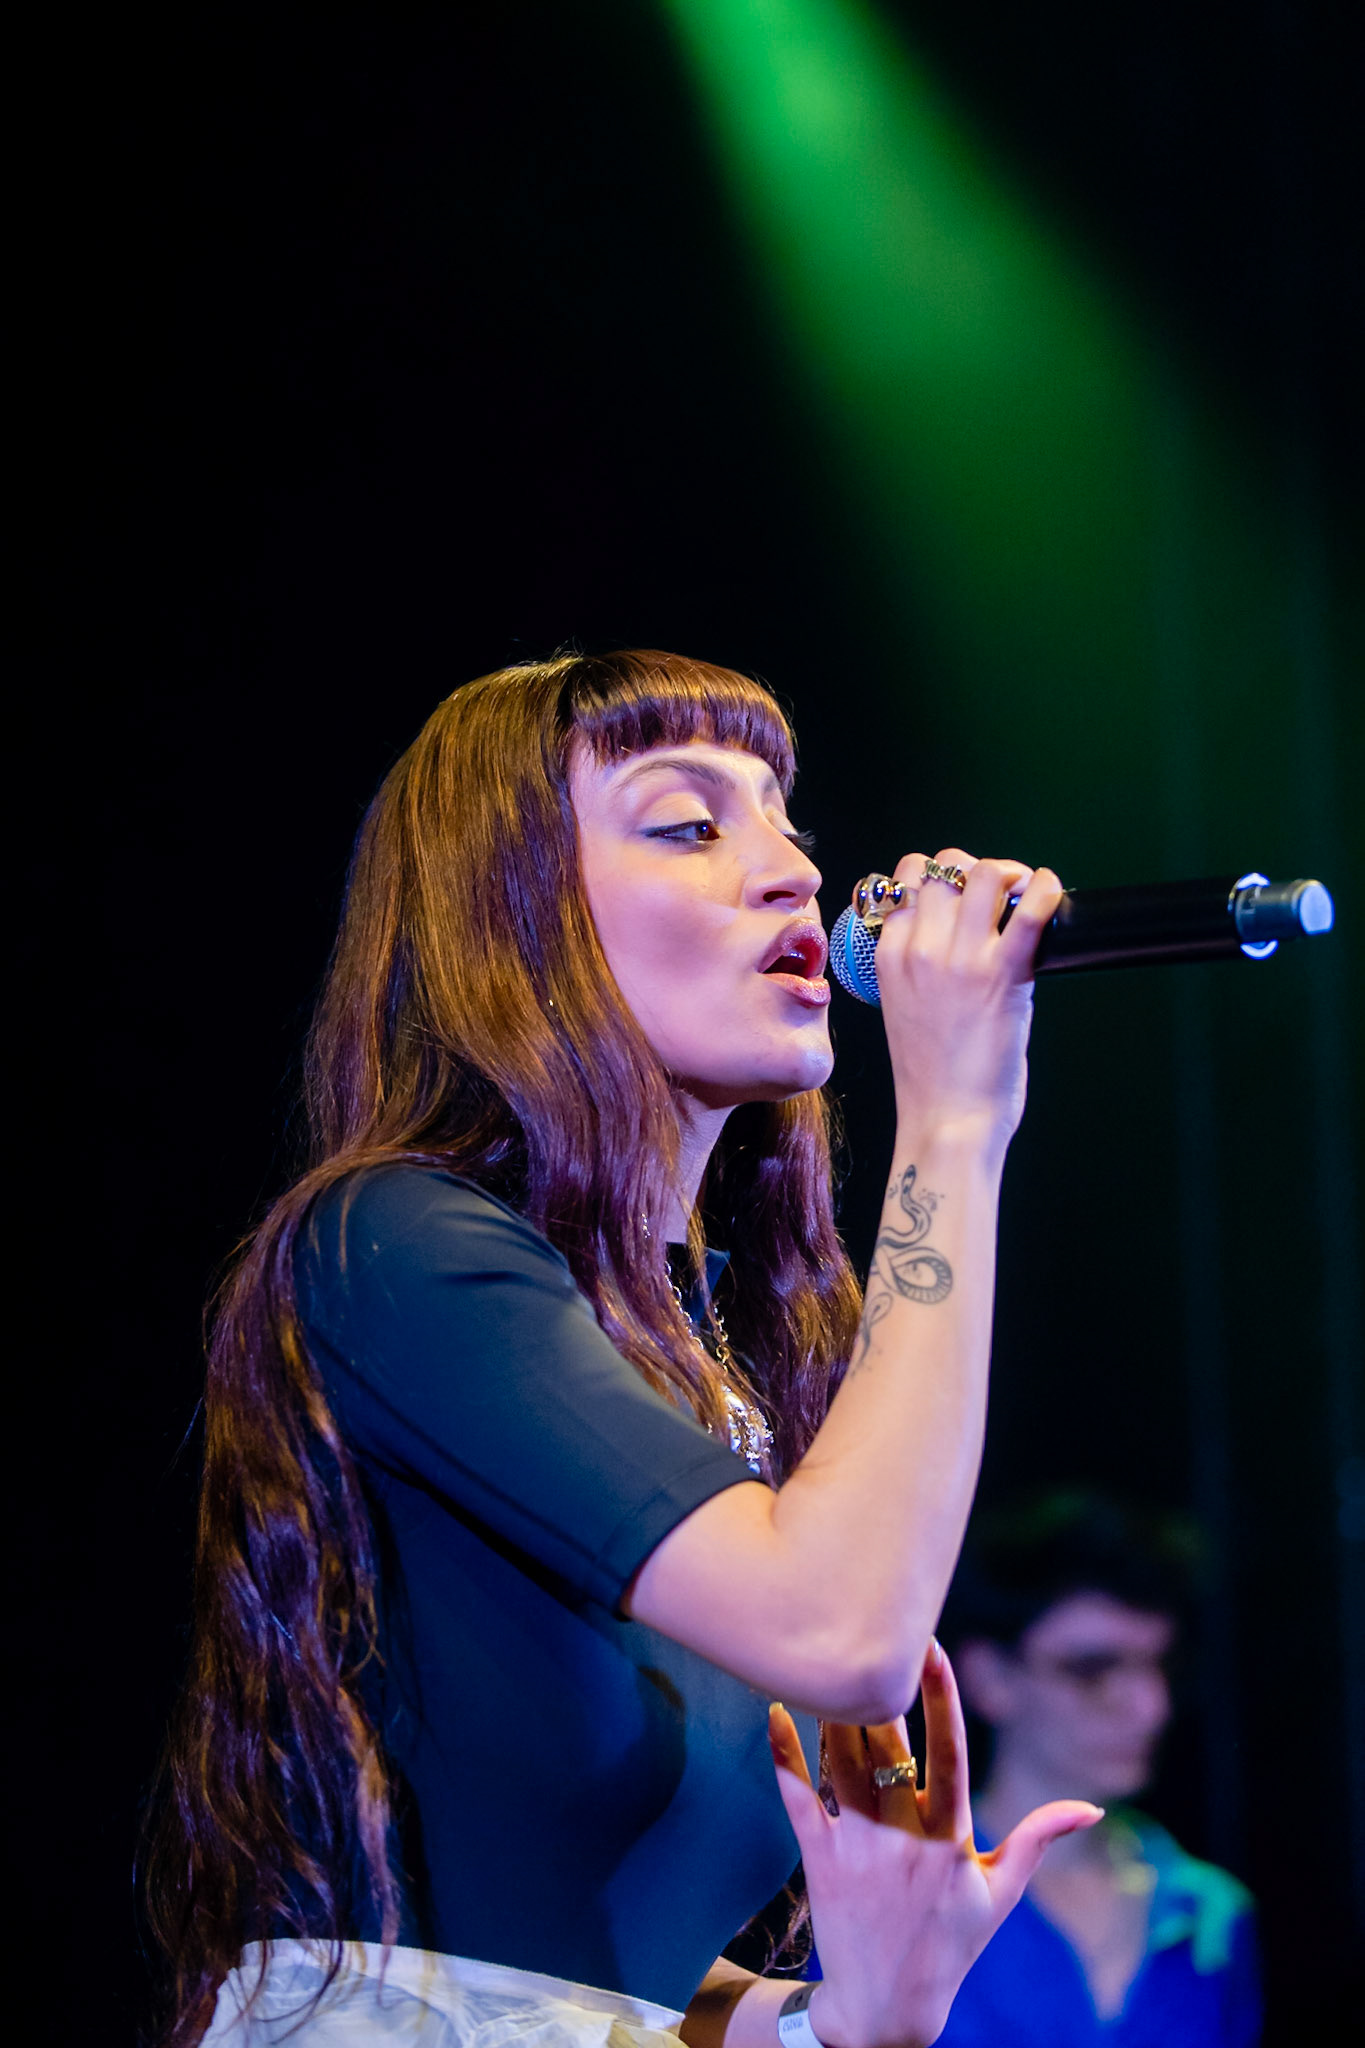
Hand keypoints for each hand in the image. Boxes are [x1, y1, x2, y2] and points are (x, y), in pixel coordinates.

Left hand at [769, 1641, 1100, 2047]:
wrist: (886, 2008)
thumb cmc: (952, 1944)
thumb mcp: (1002, 1895)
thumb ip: (1040, 1839)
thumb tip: (1095, 1807)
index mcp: (953, 1839)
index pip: (950, 1752)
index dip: (942, 1696)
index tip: (933, 1646)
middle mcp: (905, 1838)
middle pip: (890, 1745)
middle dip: (882, 1688)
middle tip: (872, 1634)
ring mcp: (858, 1847)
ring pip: (842, 1760)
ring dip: (835, 1708)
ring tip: (829, 1659)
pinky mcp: (819, 1858)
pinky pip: (796, 1795)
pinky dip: (784, 1750)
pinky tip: (775, 1709)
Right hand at [864, 850, 1062, 1147]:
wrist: (947, 1121)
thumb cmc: (930, 1078)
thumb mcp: (902, 1008)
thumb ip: (918, 967)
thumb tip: (956, 936)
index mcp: (890, 958)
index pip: (904, 880)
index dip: (936, 876)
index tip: (959, 892)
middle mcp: (921, 951)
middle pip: (944, 866)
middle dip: (974, 868)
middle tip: (997, 889)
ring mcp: (961, 960)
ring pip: (984, 874)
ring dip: (1009, 873)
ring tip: (1023, 891)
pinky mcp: (1003, 976)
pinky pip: (1029, 911)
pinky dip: (1046, 890)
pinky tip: (1051, 892)